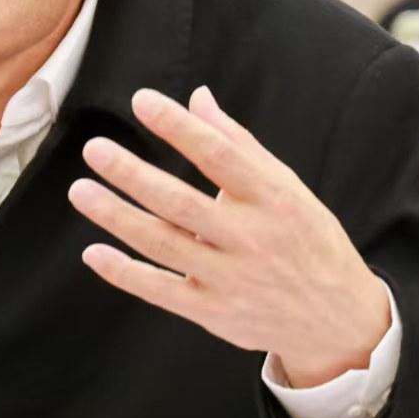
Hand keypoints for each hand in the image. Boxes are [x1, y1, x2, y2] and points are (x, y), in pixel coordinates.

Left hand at [67, 85, 390, 388]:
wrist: (337, 319)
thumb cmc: (306, 240)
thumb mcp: (287, 188)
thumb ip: (239, 144)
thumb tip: (198, 98)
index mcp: (272, 198)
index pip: (218, 154)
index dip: (178, 126)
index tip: (142, 101)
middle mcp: (250, 237)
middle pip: (180, 202)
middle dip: (132, 174)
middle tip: (95, 149)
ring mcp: (230, 277)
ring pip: (163, 244)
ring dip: (116, 217)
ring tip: (81, 190)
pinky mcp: (213, 311)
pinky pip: (160, 290)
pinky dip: (124, 273)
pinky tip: (93, 252)